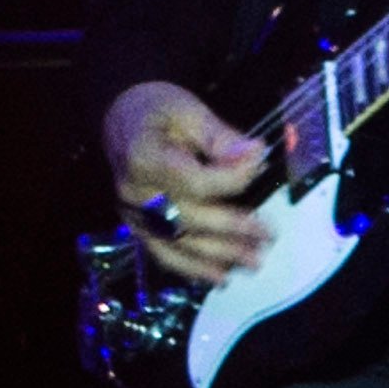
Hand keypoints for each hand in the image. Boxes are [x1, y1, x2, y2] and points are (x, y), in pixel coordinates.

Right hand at [104, 81, 268, 282]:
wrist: (120, 119)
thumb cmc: (156, 110)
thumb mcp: (188, 109)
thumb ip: (221, 137)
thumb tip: (255, 156)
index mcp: (143, 157)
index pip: (193, 181)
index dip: (231, 178)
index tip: (261, 164)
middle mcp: (134, 193)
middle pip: (188, 218)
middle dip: (232, 231)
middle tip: (268, 237)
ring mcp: (133, 214)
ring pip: (177, 243)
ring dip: (217, 257)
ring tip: (252, 263)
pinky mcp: (137, 226)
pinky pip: (163, 253)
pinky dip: (191, 268)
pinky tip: (218, 277)